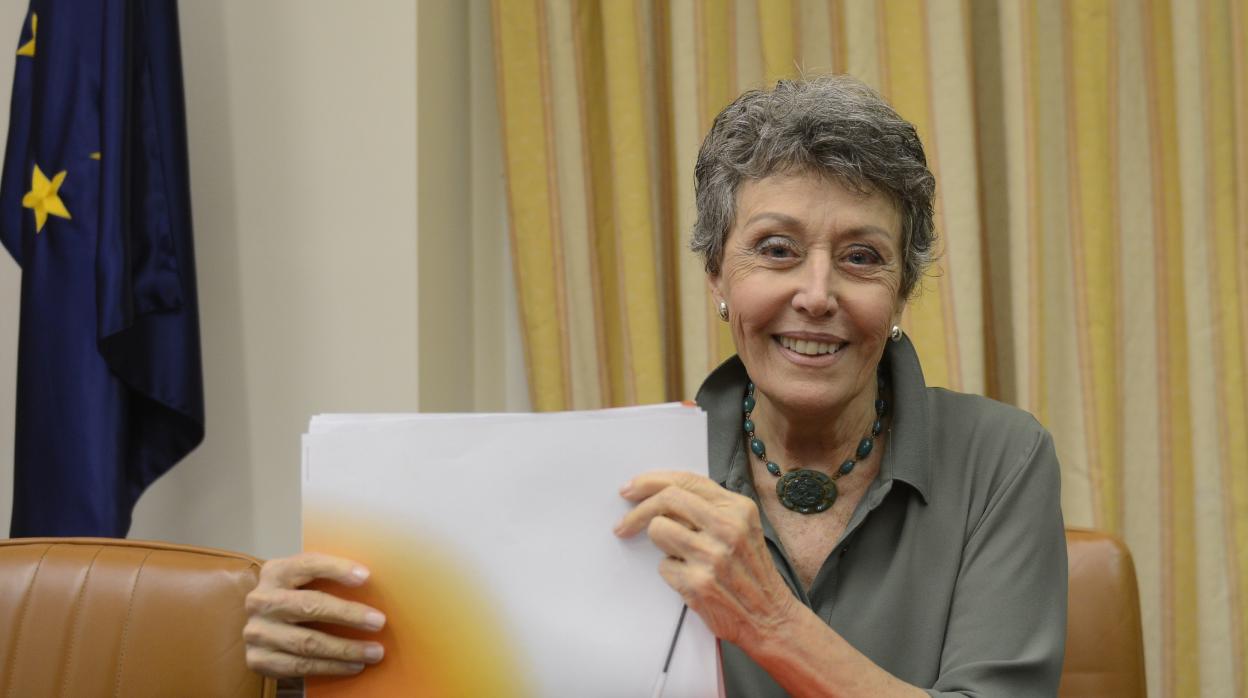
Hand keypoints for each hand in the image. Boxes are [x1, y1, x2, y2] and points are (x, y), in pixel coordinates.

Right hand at [243, 552, 386, 676]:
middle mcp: (262, 601)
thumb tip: (372, 585)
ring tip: (374, 651)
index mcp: (275, 572)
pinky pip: (300, 666)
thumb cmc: (294, 598)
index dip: (336, 569)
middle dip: (348, 614)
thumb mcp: (301, 580)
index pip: (307, 564)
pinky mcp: (258, 659)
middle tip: (379, 622)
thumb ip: (326, 579)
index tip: (365, 577)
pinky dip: (330, 667)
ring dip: (345, 649)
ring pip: (307, 642)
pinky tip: (353, 666)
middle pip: (309, 606)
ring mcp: (257, 632)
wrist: (258, 627)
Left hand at [613, 471, 797, 648]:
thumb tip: (660, 494)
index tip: (631, 488)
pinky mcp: (697, 583)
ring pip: (658, 530)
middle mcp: (727, 528)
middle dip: (638, 510)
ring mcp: (712, 555)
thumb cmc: (750, 571)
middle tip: (624, 523)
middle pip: (667, 499)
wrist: (769, 616)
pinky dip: (671, 572)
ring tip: (681, 556)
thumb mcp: (743, 527)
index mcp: (738, 508)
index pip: (685, 481)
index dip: (651, 481)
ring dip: (661, 544)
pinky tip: (691, 579)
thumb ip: (709, 508)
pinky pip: (663, 566)